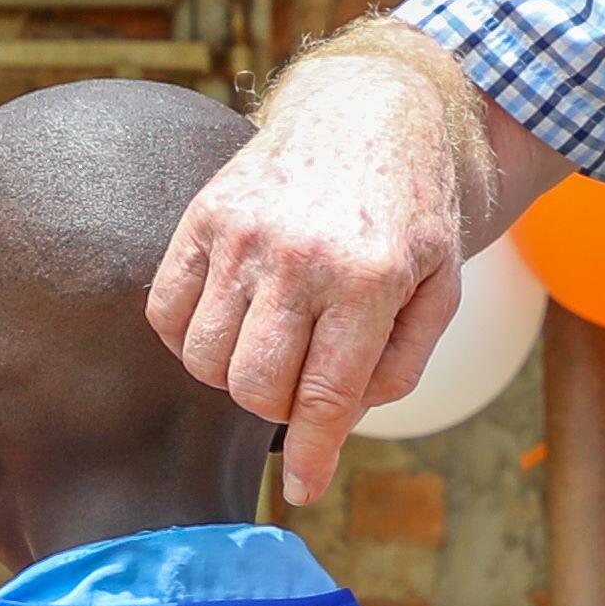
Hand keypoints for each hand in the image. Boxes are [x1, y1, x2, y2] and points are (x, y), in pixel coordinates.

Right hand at [149, 37, 493, 506]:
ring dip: (232, 376)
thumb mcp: (438, 288)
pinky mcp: (203, 216)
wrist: (366, 114)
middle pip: (254, 385)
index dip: (312, 455)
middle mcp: (300, 257)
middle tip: (300, 384)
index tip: (305, 492)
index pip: (324, 395)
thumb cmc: (408, 214)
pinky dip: (188, 339)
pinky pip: (166, 312)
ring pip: (205, 357)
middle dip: (276, 408)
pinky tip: (228, 325)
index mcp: (369, 280)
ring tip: (268, 349)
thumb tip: (337, 425)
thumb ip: (398, 365)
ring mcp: (243, 234)